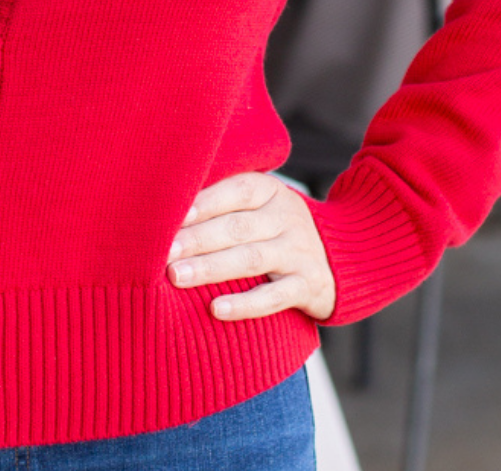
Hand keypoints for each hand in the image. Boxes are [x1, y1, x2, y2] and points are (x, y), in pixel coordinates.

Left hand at [168, 172, 336, 321]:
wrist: (342, 257)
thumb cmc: (273, 229)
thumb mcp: (257, 206)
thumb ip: (220, 204)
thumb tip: (159, 209)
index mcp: (269, 192)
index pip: (236, 191)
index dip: (204, 202)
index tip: (170, 215)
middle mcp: (286, 218)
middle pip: (238, 227)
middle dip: (198, 239)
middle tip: (163, 252)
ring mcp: (299, 253)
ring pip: (252, 259)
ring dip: (211, 267)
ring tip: (176, 277)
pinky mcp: (307, 286)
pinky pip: (275, 296)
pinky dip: (246, 304)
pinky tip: (217, 309)